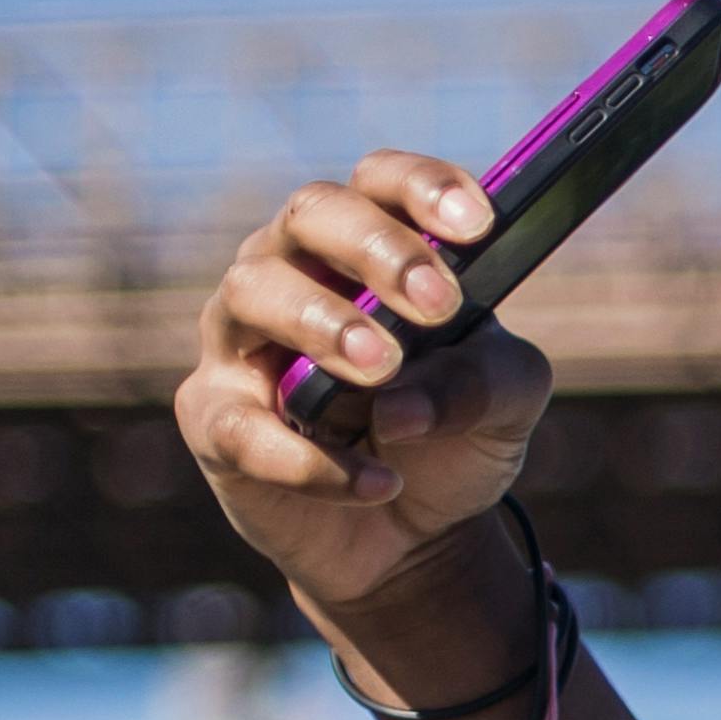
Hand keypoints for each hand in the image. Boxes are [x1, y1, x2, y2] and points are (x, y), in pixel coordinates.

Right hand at [173, 149, 554, 625]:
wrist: (412, 537)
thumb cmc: (448, 439)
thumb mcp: (505, 408)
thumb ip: (489, 382)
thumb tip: (408, 401)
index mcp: (368, 250)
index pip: (381, 182)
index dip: (423, 187)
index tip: (479, 226)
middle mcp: (293, 272)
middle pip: (311, 214)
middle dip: (377, 248)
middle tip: (437, 303)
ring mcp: (243, 340)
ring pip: (253, 292)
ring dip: (323, 323)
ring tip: (384, 371)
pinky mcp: (216, 419)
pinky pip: (244, 426)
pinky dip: (312, 460)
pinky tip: (381, 483)